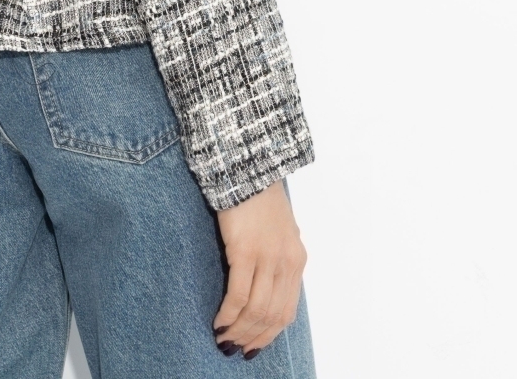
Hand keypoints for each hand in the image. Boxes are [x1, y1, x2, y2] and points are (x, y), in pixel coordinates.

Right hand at [212, 177, 306, 359]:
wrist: (248, 168)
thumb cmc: (258, 198)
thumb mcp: (280, 232)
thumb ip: (278, 261)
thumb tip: (266, 291)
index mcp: (297, 260)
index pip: (287, 311)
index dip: (269, 334)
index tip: (253, 346)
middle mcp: (286, 263)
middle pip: (271, 315)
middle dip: (252, 337)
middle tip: (233, 348)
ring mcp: (267, 258)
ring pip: (256, 310)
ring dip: (239, 330)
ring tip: (223, 338)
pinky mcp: (245, 251)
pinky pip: (239, 294)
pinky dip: (229, 314)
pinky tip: (219, 321)